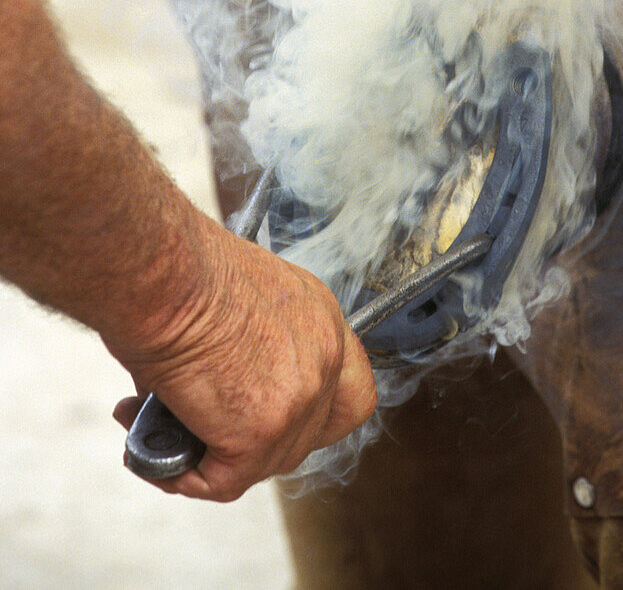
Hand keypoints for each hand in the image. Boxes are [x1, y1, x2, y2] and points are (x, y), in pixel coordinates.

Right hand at [110, 218, 376, 500]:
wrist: (164, 273)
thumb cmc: (181, 268)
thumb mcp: (235, 298)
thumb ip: (244, 348)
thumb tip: (203, 391)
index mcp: (322, 317)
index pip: (347, 390)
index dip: (312, 415)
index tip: (271, 418)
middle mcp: (325, 357)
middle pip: (306, 435)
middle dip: (248, 439)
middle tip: (196, 423)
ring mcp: (300, 400)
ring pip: (262, 461)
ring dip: (206, 454)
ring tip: (150, 425)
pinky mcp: (262, 433)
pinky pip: (222, 480)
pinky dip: (181, 474)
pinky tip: (148, 451)